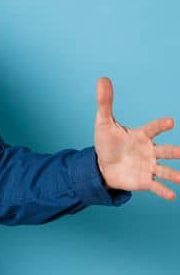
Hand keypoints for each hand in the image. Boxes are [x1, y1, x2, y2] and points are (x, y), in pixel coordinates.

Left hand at [93, 77, 179, 199]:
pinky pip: (156, 186)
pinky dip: (163, 191)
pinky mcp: (144, 181)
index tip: (170, 122)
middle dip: (175, 151)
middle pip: (165, 150)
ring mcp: (148, 166)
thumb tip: (102, 79)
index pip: (152, 129)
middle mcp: (149, 151)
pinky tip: (172, 196)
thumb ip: (105, 103)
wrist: (102, 166)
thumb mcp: (103, 123)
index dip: (160, 125)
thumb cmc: (107, 142)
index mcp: (141, 135)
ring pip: (165, 169)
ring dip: (175, 174)